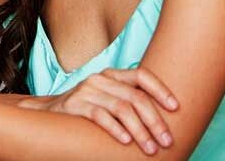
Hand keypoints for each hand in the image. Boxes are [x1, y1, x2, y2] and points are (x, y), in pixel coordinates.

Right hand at [23, 67, 178, 154]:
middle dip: (155, 121)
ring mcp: (86, 90)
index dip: (160, 90)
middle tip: (166, 141)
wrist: (48, 113)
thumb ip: (128, 101)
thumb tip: (162, 120)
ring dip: (140, 131)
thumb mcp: (107, 99)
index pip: (141, 75)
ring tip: (150, 149)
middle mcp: (100, 79)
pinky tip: (126, 142)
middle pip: (135, 97)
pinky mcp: (75, 105)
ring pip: (121, 108)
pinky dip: (116, 130)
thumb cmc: (86, 110)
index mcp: (112, 75)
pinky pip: (100, 116)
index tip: (176, 108)